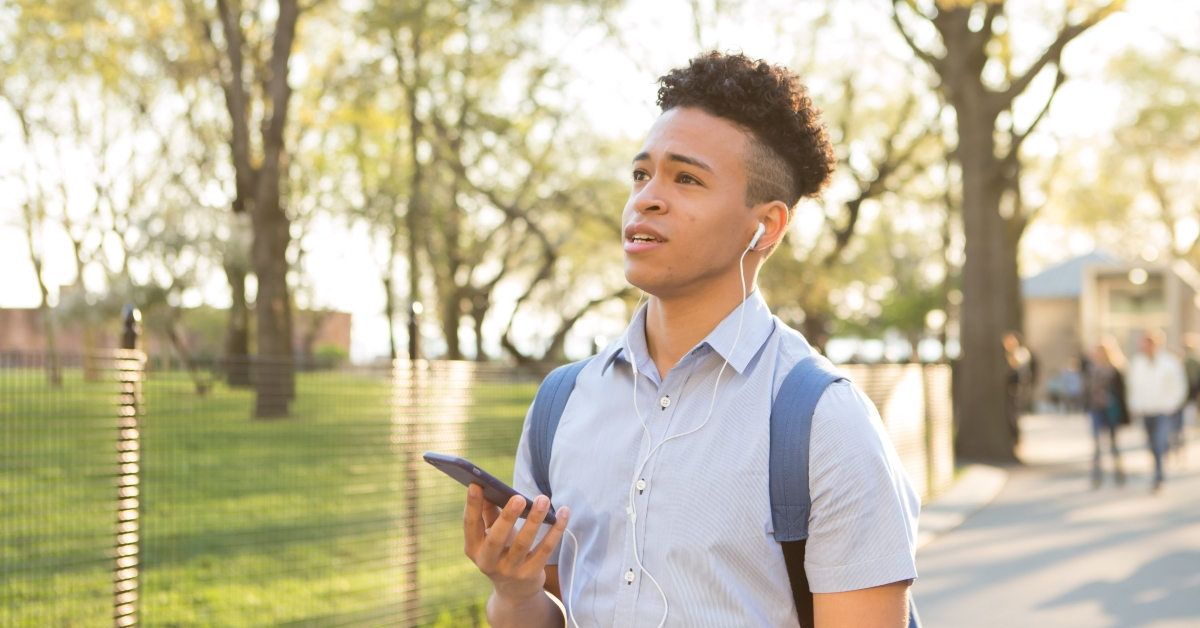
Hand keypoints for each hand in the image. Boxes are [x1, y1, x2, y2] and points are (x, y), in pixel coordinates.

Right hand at [463, 483, 569, 603]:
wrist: (514, 592)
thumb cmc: (501, 552)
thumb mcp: (491, 535)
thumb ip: (489, 513)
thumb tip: (489, 487)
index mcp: (474, 548)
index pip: (470, 525)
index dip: (472, 505)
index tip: (476, 484)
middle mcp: (488, 562)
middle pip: (496, 538)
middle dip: (507, 517)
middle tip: (519, 497)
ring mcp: (510, 570)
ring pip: (523, 544)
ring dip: (535, 520)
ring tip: (543, 500)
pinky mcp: (530, 574)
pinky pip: (545, 550)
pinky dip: (555, 531)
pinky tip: (563, 514)